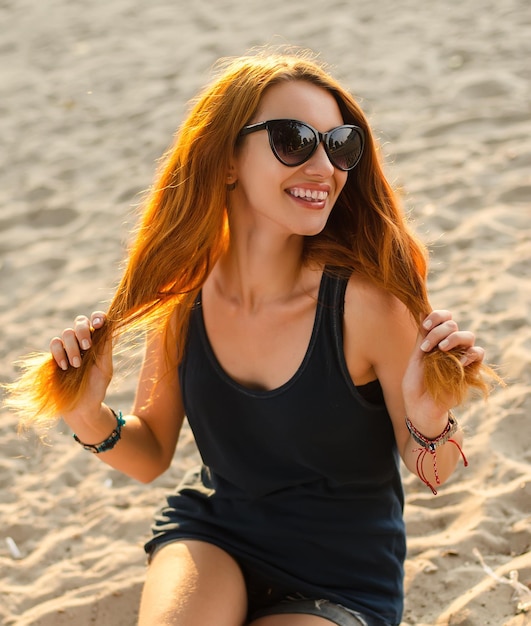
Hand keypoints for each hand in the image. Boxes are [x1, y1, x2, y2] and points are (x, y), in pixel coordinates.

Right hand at [49, 312, 112, 417]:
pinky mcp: (55, 356)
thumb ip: (105, 347)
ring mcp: (68, 347)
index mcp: (98, 341)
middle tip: (87, 347)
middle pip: (80, 321)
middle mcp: (82, 341)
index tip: (98, 324)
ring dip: (72, 347)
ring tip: (77, 365)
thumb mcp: (105, 367)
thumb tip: (109, 325)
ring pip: (67, 332)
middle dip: (83, 331)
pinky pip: (54, 344)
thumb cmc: (97, 386)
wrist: (82, 406)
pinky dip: (59, 353)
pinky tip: (65, 366)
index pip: (97, 320)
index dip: (97, 317)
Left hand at [402, 310, 484, 434]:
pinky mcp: (471, 369)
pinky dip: (469, 353)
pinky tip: (457, 360)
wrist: (421, 407)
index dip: (437, 316)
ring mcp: (461, 356)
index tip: (426, 325)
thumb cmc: (416, 383)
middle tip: (426, 347)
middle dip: (438, 331)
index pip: (444, 318)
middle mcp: (450, 345)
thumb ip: (422, 336)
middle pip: (453, 325)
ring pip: (468, 335)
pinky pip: (478, 353)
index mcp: (436, 339)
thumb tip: (422, 310)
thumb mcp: (416, 357)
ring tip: (440, 350)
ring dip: (453, 338)